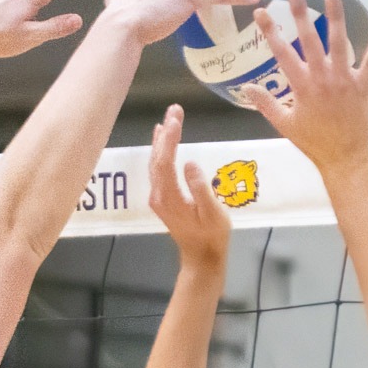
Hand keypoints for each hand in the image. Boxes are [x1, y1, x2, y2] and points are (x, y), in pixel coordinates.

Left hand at [146, 104, 230, 273]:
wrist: (202, 258)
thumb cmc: (212, 237)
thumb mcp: (212, 213)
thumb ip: (200, 188)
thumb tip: (189, 163)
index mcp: (170, 197)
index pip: (166, 161)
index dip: (170, 138)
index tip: (177, 117)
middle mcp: (158, 195)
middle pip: (157, 158)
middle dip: (166, 132)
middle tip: (175, 109)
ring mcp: (158, 197)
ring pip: (155, 163)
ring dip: (161, 140)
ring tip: (169, 119)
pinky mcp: (162, 199)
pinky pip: (157, 170)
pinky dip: (160, 152)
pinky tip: (162, 142)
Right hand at [244, 0, 367, 173]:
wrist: (346, 160)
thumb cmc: (315, 144)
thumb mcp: (285, 125)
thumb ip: (266, 104)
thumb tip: (246, 87)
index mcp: (301, 87)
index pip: (281, 53)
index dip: (269, 32)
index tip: (260, 12)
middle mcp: (322, 79)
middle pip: (309, 41)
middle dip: (300, 15)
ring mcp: (344, 81)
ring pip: (339, 44)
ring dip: (335, 19)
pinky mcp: (364, 86)